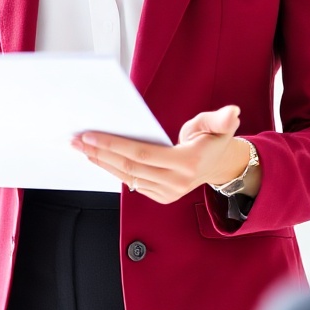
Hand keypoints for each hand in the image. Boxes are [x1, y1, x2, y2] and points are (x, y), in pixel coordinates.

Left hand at [73, 104, 254, 204]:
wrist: (218, 166)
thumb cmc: (213, 141)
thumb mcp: (220, 126)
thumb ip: (222, 119)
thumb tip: (232, 112)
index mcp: (185, 164)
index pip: (141, 154)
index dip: (114, 145)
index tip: (91, 135)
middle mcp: (175, 182)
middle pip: (129, 168)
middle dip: (100, 153)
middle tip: (77, 140)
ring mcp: (167, 193)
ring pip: (127, 177)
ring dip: (101, 162)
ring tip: (81, 148)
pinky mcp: (160, 197)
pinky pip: (131, 183)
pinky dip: (112, 170)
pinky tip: (98, 158)